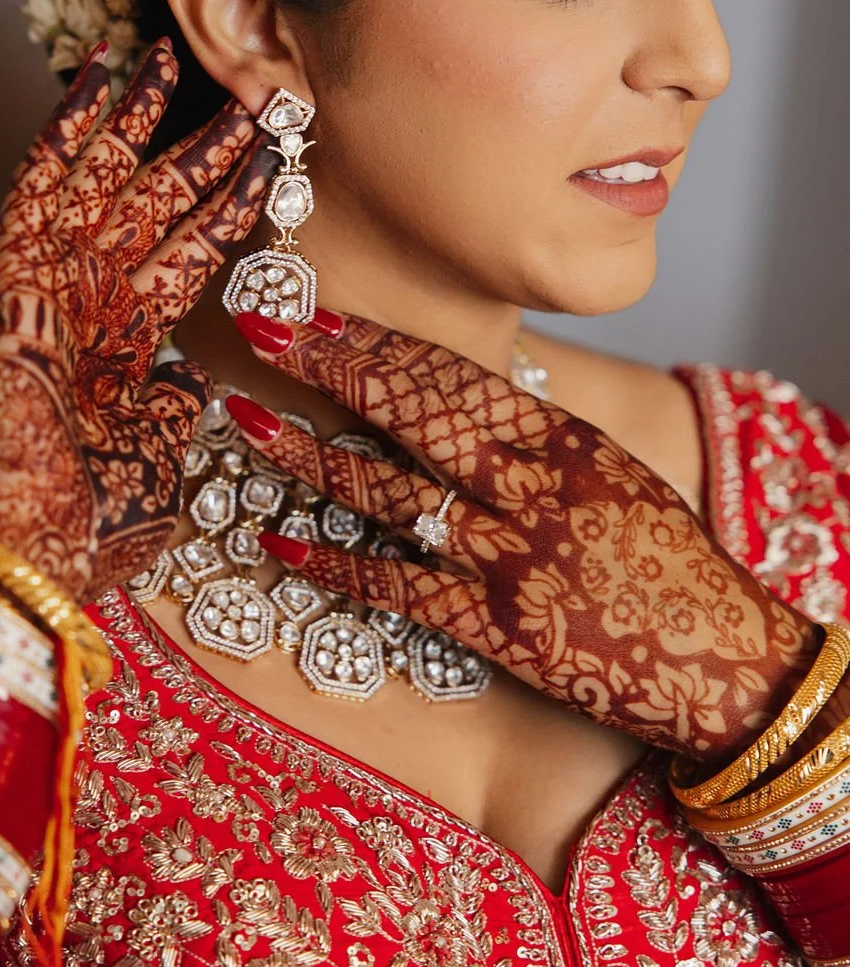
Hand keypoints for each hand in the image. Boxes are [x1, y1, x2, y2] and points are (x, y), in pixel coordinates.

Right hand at [0, 40, 274, 600]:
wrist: (39, 546)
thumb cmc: (98, 514)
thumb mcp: (166, 444)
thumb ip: (181, 400)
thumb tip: (196, 378)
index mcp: (130, 335)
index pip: (194, 245)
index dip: (232, 196)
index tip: (274, 150)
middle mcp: (91, 295)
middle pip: (154, 199)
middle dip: (202, 144)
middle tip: (247, 88)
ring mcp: (51, 280)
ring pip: (103, 176)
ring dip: (139, 117)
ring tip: (174, 55)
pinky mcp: (11, 273)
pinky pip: (39, 181)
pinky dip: (64, 124)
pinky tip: (96, 71)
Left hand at [232, 309, 817, 758]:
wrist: (723, 658)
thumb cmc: (669, 558)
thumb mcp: (610, 471)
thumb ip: (535, 436)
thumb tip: (455, 397)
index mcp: (561, 439)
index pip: (453, 373)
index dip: (378, 339)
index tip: (319, 308)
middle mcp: (528, 487)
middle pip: (412, 413)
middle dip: (331, 365)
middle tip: (263, 325)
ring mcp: (507, 557)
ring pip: (389, 492)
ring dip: (309, 454)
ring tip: (244, 417)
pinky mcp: (494, 627)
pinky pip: (398, 586)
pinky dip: (333, 563)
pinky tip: (277, 540)